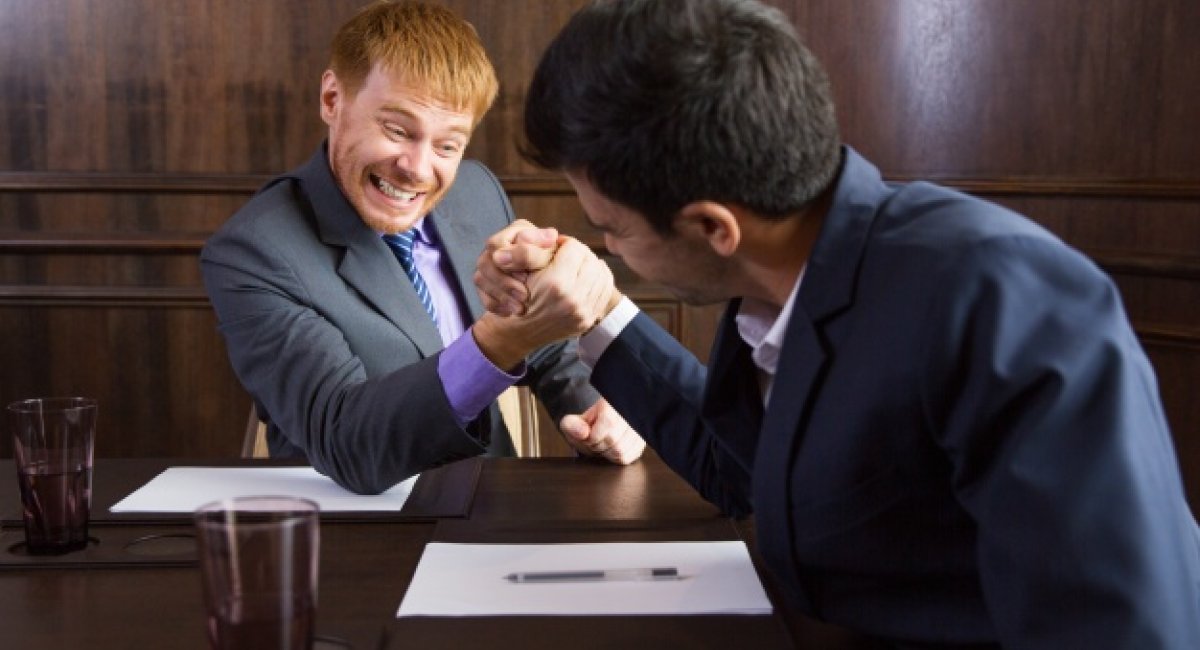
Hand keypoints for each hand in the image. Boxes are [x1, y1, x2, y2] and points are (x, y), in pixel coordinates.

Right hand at [473, 236, 619, 368]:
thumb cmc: (519, 294)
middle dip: (579, 252)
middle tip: (568, 254)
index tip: (557, 246)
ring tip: (577, 263)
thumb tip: (557, 236)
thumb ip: (539, 248)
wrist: (521, 331)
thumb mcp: (522, 267)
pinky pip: (605, 289)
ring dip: (590, 263)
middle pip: (590, 258)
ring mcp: (583, 312)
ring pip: (600, 272)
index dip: (565, 243)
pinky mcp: (589, 319)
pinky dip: (599, 278)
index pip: (575, 247)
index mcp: (556, 283)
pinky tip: (588, 274)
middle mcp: (573, 299)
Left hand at [560, 398, 644, 464]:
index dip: (594, 435)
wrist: (598, 427)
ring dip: (605, 453)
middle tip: (593, 442)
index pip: (608, 421)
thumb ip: (571, 425)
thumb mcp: (572, 422)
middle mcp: (630, 412)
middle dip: (597, 446)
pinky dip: (614, 458)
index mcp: (613, 401)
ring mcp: (639, 428)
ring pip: (622, 450)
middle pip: (614, 439)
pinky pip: (628, 457)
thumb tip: (582, 433)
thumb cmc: (587, 425)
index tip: (587, 437)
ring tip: (601, 446)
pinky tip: (610, 451)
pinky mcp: (642, 442)